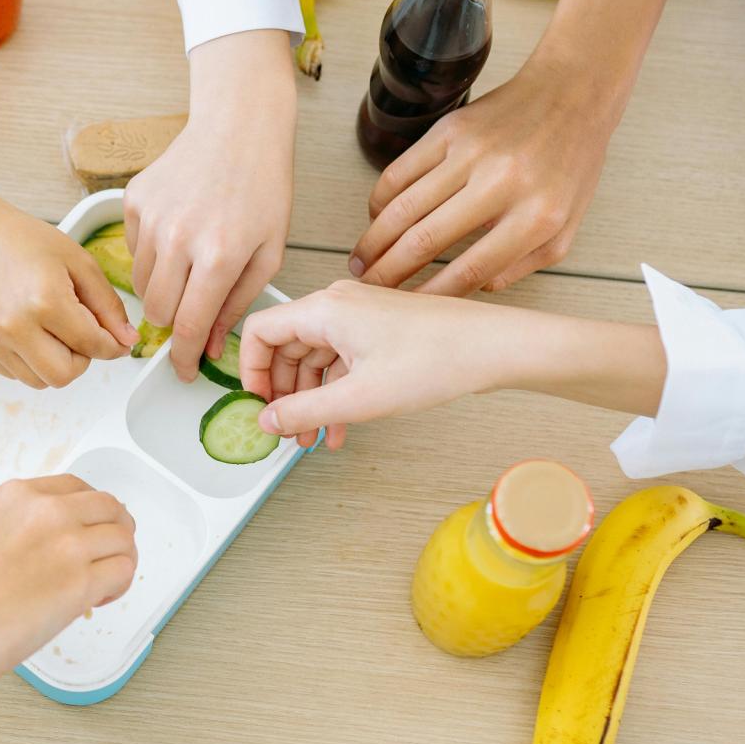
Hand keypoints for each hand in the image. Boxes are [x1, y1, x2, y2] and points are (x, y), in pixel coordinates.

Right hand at [0, 204, 137, 388]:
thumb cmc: (25, 242)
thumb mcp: (79, 263)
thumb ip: (108, 305)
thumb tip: (127, 340)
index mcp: (45, 301)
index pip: (92, 346)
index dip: (112, 346)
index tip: (116, 342)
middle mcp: (15, 326)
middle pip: (64, 376)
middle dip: (81, 360)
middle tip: (79, 334)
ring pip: (40, 381)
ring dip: (55, 363)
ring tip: (52, 330)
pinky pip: (17, 374)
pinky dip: (31, 361)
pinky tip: (29, 329)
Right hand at [0, 476, 138, 727]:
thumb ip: (23, 533)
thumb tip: (55, 552)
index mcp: (16, 497)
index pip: (76, 487)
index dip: (91, 511)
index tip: (90, 529)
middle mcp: (46, 511)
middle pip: (109, 506)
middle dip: (115, 532)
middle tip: (108, 557)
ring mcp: (66, 543)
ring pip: (124, 538)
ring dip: (120, 561)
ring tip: (100, 586)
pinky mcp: (81, 581)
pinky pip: (124, 571)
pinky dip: (119, 587)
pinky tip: (97, 601)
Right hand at [125, 30, 294, 380]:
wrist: (238, 126)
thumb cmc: (263, 188)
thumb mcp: (268, 253)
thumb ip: (237, 303)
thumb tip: (207, 346)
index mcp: (219, 255)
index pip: (187, 326)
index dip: (182, 358)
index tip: (181, 371)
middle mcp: (179, 238)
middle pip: (156, 311)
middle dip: (172, 323)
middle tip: (190, 313)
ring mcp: (151, 217)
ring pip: (140, 284)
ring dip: (162, 289)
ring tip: (189, 266)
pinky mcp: (134, 200)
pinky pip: (133, 250)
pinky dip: (152, 255)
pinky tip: (178, 233)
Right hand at [240, 279, 668, 444]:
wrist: (494, 348)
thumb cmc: (437, 358)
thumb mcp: (360, 397)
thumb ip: (304, 411)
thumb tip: (266, 421)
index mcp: (324, 309)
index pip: (261, 331)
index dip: (250, 371)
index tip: (258, 405)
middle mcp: (338, 306)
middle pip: (286, 347)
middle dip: (283, 393)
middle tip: (285, 430)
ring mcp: (360, 317)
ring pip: (315, 358)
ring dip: (310, 399)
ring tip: (314, 438)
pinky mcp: (380, 331)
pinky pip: (341, 361)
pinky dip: (335, 393)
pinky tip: (341, 427)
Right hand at [350, 60, 615, 295]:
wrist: (571, 94)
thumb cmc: (570, 163)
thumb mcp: (567, 226)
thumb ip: (525, 264)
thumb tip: (477, 288)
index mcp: (536, 216)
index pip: (470, 270)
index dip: (431, 295)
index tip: (408, 308)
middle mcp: (502, 184)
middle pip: (426, 240)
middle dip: (388, 273)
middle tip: (369, 289)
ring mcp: (472, 153)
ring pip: (404, 208)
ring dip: (374, 241)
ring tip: (361, 262)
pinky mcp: (450, 129)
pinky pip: (400, 171)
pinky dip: (380, 200)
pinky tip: (376, 218)